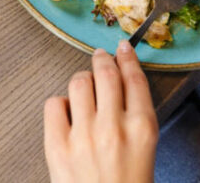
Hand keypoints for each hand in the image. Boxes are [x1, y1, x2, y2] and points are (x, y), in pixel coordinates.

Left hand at [44, 40, 157, 182]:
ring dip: (81, 81)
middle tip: (100, 56)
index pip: (134, 78)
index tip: (122, 49)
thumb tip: (120, 87)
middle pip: (105, 73)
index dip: (127, 58)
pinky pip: (53, 104)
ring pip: (78, 83)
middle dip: (102, 60)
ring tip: (83, 88)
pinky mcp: (57, 145)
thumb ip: (135, 119)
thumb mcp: (146, 151)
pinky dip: (60, 104)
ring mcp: (82, 135)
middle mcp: (113, 126)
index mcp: (142, 128)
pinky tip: (67, 114)